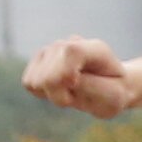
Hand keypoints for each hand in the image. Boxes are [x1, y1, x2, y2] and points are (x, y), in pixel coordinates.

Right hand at [24, 36, 138, 116]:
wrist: (109, 86)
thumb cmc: (112, 94)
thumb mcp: (112, 98)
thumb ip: (90, 87)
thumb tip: (64, 78)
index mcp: (97, 50)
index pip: (71, 52)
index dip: (66, 74)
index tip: (75, 87)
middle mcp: (71, 43)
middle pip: (47, 76)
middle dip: (60, 96)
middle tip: (78, 96)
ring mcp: (53, 48)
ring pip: (35, 81)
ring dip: (51, 93)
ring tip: (70, 91)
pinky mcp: (38, 58)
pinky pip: (29, 82)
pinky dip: (43, 91)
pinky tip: (59, 88)